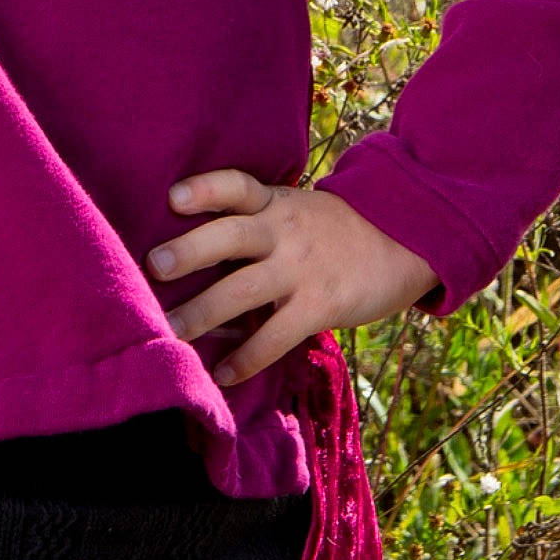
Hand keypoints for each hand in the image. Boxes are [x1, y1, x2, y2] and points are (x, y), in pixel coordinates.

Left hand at [145, 169, 439, 387]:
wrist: (404, 240)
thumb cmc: (331, 230)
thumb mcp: (293, 211)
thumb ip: (254, 224)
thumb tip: (191, 252)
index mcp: (274, 203)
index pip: (236, 186)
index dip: (205, 190)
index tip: (173, 197)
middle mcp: (283, 231)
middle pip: (230, 236)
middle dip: (191, 250)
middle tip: (155, 265)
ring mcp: (301, 269)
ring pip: (243, 290)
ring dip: (203, 312)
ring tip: (169, 330)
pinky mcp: (320, 305)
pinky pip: (276, 335)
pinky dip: (247, 357)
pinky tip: (223, 373)